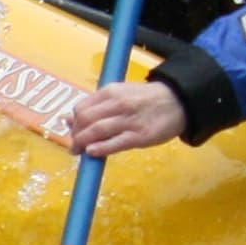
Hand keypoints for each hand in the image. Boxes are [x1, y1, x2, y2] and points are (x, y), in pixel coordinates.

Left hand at [64, 81, 186, 156]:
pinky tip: (92, 153)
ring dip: (82, 143)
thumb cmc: (146, 99)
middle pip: (85, 120)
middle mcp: (118, 104)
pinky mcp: (140, 136)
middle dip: (75, 135)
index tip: (74, 131)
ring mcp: (129, 120)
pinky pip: (115, 143)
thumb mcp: (121, 94)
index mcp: (111, 91)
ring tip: (79, 152)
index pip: (81, 108)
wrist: (178, 101)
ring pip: (97, 131)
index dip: (74, 122)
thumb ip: (96, 106)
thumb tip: (67, 120)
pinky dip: (100, 148)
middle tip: (74, 146)